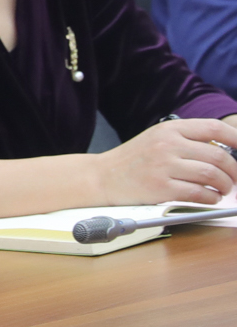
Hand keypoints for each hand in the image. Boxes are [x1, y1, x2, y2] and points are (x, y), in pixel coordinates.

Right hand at [93, 118, 236, 205]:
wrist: (102, 177)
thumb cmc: (134, 160)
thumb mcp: (157, 139)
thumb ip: (187, 140)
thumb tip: (226, 150)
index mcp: (169, 129)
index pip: (214, 129)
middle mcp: (167, 145)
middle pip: (218, 156)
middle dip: (235, 171)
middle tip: (235, 179)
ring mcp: (163, 166)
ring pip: (212, 175)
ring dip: (225, 185)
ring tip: (223, 189)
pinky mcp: (160, 188)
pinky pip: (199, 193)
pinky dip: (211, 198)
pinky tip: (210, 197)